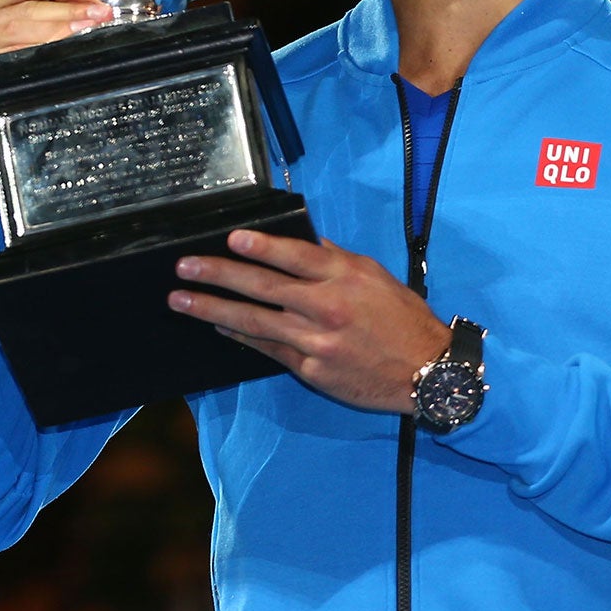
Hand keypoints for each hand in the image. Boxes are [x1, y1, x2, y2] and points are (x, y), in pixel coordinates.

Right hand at [0, 0, 109, 197]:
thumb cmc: (16, 99)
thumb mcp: (34, 56)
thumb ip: (54, 27)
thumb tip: (94, 1)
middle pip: (20, 8)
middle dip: (65, 9)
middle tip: (101, 14)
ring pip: (9, 30)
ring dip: (53, 29)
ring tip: (88, 32)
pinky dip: (23, 55)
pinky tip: (49, 57)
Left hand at [168, 230, 450, 413]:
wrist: (429, 372)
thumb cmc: (406, 321)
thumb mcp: (378, 279)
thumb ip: (338, 261)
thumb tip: (302, 243)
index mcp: (346, 277)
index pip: (294, 256)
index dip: (261, 246)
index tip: (230, 238)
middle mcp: (327, 307)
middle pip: (262, 287)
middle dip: (218, 275)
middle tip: (185, 267)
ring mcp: (316, 340)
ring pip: (254, 321)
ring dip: (213, 309)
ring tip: (181, 300)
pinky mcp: (311, 368)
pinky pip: (267, 349)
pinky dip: (240, 336)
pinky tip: (219, 327)